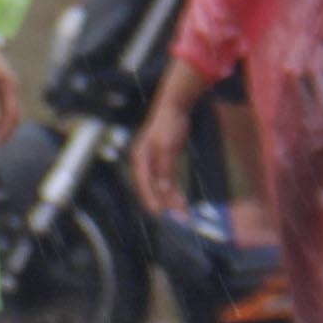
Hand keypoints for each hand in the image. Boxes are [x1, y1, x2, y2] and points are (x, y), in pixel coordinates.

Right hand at [130, 104, 190, 218]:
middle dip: (165, 203)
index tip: (159, 213)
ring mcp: (153, 162)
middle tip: (177, 216)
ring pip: (160, 186)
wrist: (175, 106)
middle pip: (152, 188)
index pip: (144, 185)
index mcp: (140, 158)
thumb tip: (164, 190)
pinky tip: (179, 199)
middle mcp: (144, 162)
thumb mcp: (168, 146)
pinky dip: (173, 190)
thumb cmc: (168, 123)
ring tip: (182, 211)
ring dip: (170, 199)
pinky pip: (166, 181)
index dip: (151, 200)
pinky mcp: (162, 161)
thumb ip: (165, 168)